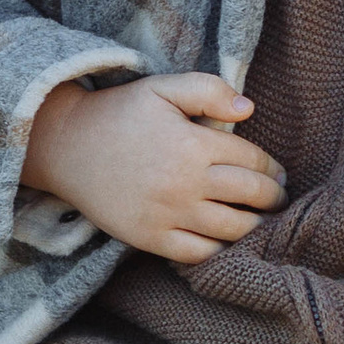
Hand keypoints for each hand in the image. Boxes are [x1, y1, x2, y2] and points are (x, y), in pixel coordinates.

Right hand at [23, 71, 285, 262]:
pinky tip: (225, 242)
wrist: (65, 146)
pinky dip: (219, 251)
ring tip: (260, 222)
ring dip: (255, 227)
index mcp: (193, 144)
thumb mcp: (162, 87)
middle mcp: (186, 183)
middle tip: (278, 200)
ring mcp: (168, 214)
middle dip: (273, 199)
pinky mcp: (150, 237)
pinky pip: (197, 255)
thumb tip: (249, 109)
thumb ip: (208, 90)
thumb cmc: (119, 113)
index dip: (273, 169)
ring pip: (232, 230)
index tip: (279, 174)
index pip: (253, 162)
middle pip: (251, 198)